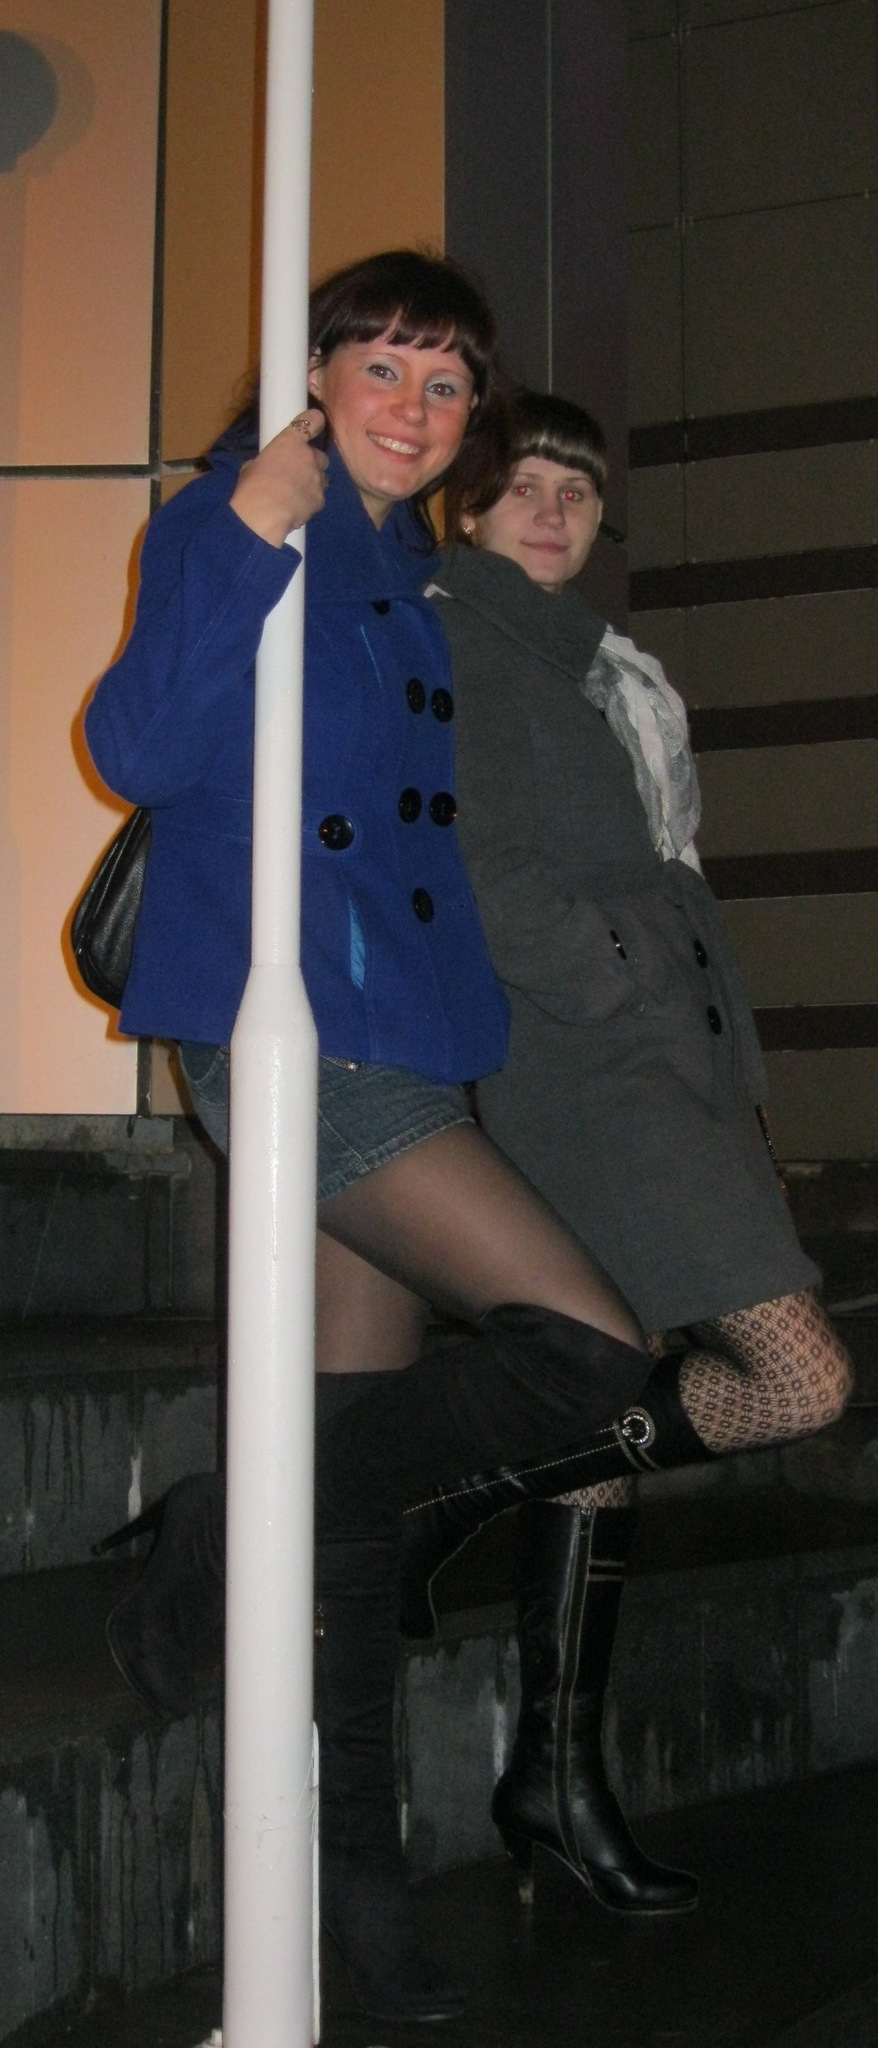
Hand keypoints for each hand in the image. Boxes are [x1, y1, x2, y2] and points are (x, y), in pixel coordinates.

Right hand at [230, 410, 327, 545]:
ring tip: (297, 492)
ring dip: (313, 481)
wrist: (263, 515)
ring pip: (321, 477)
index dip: (314, 422)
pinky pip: (318, 497)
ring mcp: (317, 478)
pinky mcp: (320, 500)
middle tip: (297, 472)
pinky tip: (298, 508)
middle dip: (311, 463)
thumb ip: (266, 462)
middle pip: (320, 456)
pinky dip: (311, 501)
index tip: (313, 425)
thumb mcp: (252, 467)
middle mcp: (309, 456)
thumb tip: (266, 468)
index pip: (313, 420)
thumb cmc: (252, 487)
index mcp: (290, 441)